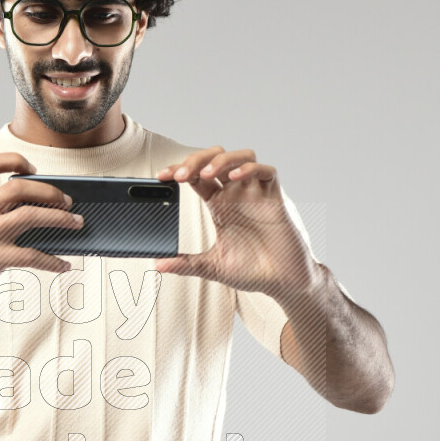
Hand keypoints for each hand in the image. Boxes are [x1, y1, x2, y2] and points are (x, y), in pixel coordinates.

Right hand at [0, 153, 82, 316]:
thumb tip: (42, 206)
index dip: (13, 160)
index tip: (33, 169)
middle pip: (17, 187)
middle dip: (49, 191)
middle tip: (67, 201)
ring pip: (30, 216)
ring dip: (60, 218)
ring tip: (76, 222)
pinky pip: (31, 255)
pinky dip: (53, 261)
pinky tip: (63, 264)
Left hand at [152, 146, 316, 299]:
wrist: (281, 283)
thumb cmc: (252, 271)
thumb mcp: (212, 267)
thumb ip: (185, 264)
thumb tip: (157, 264)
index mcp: (219, 205)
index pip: (196, 176)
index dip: (178, 170)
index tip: (161, 177)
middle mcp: (236, 195)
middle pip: (215, 159)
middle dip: (196, 160)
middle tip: (179, 175)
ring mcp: (256, 194)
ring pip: (241, 157)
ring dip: (222, 160)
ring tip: (206, 174)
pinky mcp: (275, 200)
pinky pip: (267, 172)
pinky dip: (251, 169)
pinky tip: (235, 177)